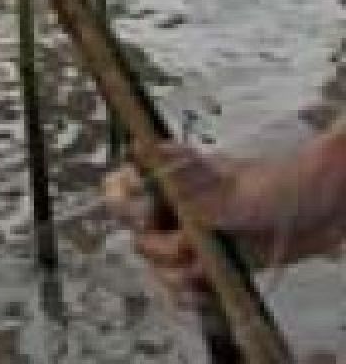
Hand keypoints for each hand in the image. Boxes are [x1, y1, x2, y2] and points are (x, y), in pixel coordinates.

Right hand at [102, 141, 339, 302]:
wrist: (322, 212)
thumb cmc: (279, 186)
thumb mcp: (228, 184)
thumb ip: (182, 175)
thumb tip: (142, 145)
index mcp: (167, 181)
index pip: (119, 188)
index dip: (123, 204)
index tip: (144, 215)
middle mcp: (172, 209)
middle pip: (137, 237)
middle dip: (162, 248)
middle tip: (190, 245)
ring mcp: (189, 238)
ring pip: (159, 268)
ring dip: (179, 277)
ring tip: (205, 271)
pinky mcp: (208, 265)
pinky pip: (184, 289)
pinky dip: (193, 296)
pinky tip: (208, 292)